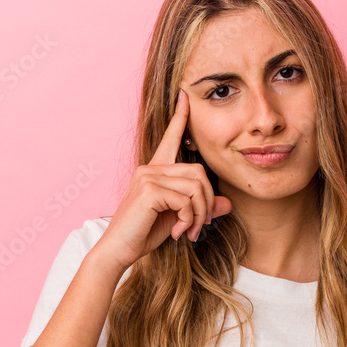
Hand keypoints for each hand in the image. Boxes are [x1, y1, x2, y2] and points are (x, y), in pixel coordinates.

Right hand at [100, 88, 231, 269]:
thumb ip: (200, 207)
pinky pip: (185, 200)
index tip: (185, 95)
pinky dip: (187, 219)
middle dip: (206, 202)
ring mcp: (148, 177)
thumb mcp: (179, 218)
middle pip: (199, 173)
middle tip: (200, 225)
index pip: (169, 138)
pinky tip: (177, 231)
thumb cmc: (144, 234)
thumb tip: (227, 204)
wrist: (118, 250)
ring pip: (195, 187)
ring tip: (189, 231)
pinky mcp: (149, 190)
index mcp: (155, 171)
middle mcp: (150, 169)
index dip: (179, 118)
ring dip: (199, 214)